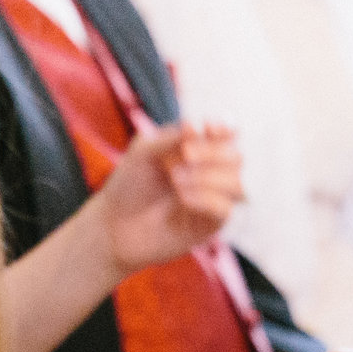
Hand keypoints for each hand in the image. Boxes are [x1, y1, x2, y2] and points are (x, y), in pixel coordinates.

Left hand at [98, 121, 242, 275]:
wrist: (114, 225)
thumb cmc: (128, 185)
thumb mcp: (143, 152)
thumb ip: (171, 138)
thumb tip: (196, 126)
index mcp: (197, 149)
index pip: (227, 135)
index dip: (225, 129)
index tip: (208, 127)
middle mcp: (210, 173)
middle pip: (237, 157)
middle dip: (213, 152)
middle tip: (185, 154)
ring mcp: (213, 199)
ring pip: (238, 184)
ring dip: (209, 177)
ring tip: (176, 179)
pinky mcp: (210, 224)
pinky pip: (225, 209)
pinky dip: (206, 199)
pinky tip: (182, 197)